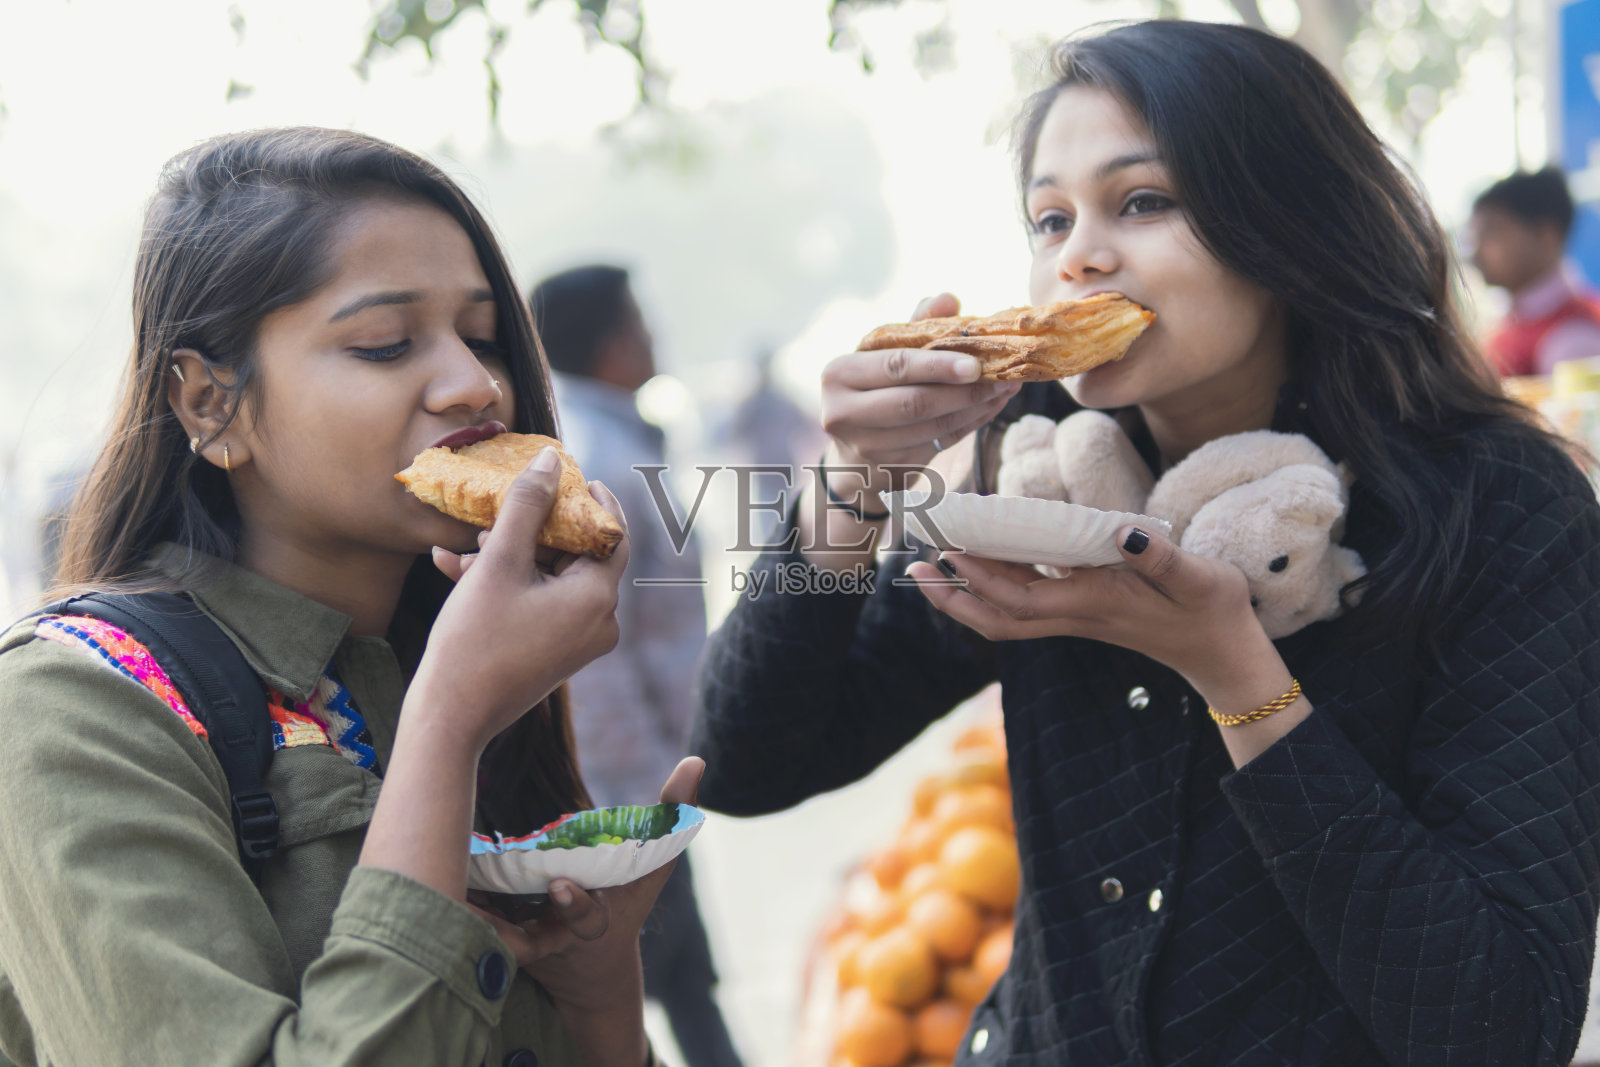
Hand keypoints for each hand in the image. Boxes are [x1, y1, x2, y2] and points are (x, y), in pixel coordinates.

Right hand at [411, 450, 628, 753]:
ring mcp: (578, 642)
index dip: (593, 500)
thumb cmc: (475, 639)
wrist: (450, 717)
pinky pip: (539, 604)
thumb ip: (527, 505)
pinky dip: (507, 585)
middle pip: (577, 555)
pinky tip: (454, 569)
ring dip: (508, 557)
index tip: (570, 475)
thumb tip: (551, 459)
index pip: (614, 533)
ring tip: (462, 547)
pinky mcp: (555, 654)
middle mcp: (599, 622)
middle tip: (496, 514)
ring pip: (550, 578)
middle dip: (532, 530)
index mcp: (597, 598)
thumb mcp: (498, 562)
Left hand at [472, 757, 705, 1013]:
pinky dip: (457, 906)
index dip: (572, 904)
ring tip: (448, 882)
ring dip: (471, 912)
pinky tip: (433, 878)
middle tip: (475, 893)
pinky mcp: (499, 941)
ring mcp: (526, 944)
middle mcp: (558, 938)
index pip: (585, 916)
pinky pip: (475, 925)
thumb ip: (673, 814)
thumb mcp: (654, 862)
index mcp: (597, 920)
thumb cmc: (626, 900)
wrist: (590, 965)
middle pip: (531, 934)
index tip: (559, 885)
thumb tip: (695, 761)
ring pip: (494, 933)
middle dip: (506, 917)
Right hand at [821, 293, 1019, 495]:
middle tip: (1001, 377)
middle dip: (963, 391)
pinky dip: (971, 424)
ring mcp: (866, 446)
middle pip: (913, 402)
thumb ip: (915, 325)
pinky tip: (991, 407)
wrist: (855, 453)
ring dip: (975, 407)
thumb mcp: (883, 354)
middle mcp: (843, 412)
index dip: (937, 366)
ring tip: (1005, 388)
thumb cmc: (873, 389)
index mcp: (839, 374)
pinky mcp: (890, 468)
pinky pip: (940, 443)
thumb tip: (948, 299)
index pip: (895, 366)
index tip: (976, 364)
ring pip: (932, 426)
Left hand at [906, 525, 1287, 704]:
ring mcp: (1076, 616)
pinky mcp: (1082, 611)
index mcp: (1094, 604)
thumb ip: (1161, 557)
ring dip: (965, 593)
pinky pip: (1025, 604)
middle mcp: (1075, 614)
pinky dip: (996, 585)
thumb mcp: (1199, 579)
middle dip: (953, 596)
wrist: (1224, 656)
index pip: (1021, 598)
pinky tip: (984, 561)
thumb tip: (1125, 532)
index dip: (982, 579)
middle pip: (997, 616)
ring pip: (1006, 613)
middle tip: (914, 567)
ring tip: (931, 565)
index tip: (949, 553)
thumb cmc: (1213, 613)